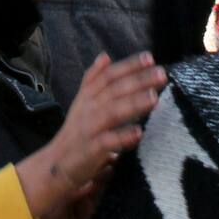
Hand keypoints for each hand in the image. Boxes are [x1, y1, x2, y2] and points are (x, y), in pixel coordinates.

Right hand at [16, 52, 165, 215]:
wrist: (57, 163)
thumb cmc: (77, 131)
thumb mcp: (82, 102)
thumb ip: (93, 79)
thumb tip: (105, 55)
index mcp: (88, 95)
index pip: (109, 75)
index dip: (128, 65)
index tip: (149, 58)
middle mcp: (88, 108)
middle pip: (114, 90)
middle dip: (138, 80)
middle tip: (161, 74)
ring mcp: (89, 128)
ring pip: (112, 112)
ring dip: (133, 104)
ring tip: (154, 97)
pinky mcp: (91, 149)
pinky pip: (108, 141)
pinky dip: (122, 137)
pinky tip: (139, 133)